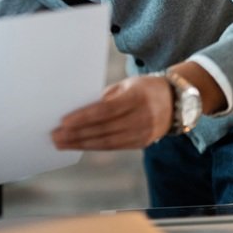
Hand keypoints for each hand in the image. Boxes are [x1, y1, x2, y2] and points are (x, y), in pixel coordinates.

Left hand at [51, 75, 172, 149]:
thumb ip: (104, 97)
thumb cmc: (144, 88)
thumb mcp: (126, 85)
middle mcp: (142, 117)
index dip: (84, 117)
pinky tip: (79, 145)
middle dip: (77, 134)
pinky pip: (114, 147)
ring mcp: (144, 133)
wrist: (176, 101)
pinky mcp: (142, 143)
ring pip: (107, 142)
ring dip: (81, 144)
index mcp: (137, 97)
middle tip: (55, 135)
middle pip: (104, 128)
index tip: (63, 121)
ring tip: (61, 143)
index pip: (105, 110)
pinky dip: (94, 146)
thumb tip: (77, 108)